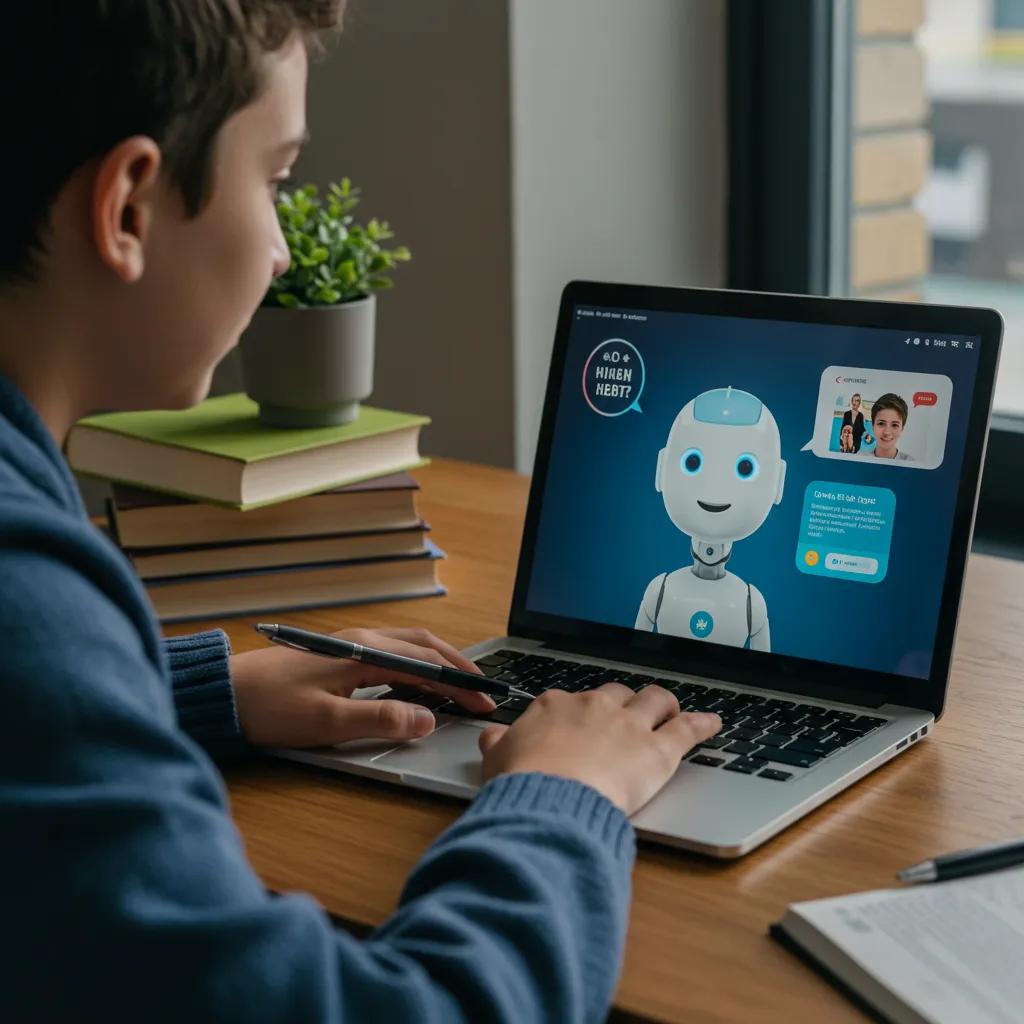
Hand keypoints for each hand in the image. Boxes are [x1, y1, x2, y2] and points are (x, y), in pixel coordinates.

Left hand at [230, 626, 494, 747]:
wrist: (224, 695)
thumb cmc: (270, 708)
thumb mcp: (327, 723)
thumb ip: (380, 720)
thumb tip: (427, 720)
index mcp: (364, 652)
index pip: (427, 665)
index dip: (459, 685)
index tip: (485, 703)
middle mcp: (362, 640)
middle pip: (424, 645)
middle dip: (457, 668)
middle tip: (482, 693)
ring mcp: (351, 644)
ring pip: (409, 646)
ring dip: (438, 663)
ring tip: (458, 687)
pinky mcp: (340, 654)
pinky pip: (392, 653)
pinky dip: (416, 666)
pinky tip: (416, 685)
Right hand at [478, 683, 720, 814]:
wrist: (551, 799)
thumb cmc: (523, 782)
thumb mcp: (497, 760)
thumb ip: (498, 744)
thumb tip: (492, 737)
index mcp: (555, 706)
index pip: (570, 700)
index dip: (579, 711)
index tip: (580, 722)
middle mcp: (595, 706)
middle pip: (617, 693)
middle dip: (624, 702)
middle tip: (629, 715)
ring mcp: (629, 725)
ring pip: (655, 700)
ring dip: (664, 704)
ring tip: (671, 710)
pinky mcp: (658, 750)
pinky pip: (687, 729)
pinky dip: (702, 724)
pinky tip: (713, 723)